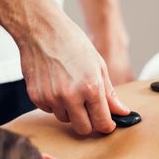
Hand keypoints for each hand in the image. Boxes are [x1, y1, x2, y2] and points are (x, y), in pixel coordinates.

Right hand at [18, 17, 129, 134]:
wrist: (41, 30)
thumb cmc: (73, 43)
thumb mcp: (99, 66)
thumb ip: (110, 93)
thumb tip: (122, 112)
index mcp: (91, 88)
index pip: (102, 123)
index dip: (107, 126)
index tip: (107, 123)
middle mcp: (70, 96)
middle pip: (83, 129)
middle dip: (89, 123)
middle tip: (89, 109)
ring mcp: (51, 97)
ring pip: (65, 119)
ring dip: (70, 111)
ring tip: (70, 88)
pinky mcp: (36, 97)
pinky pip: (49, 110)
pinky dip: (54, 103)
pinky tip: (55, 85)